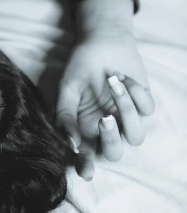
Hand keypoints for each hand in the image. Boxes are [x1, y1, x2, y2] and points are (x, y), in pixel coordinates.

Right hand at [56, 29, 154, 180]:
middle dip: (112, 140)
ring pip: (136, 135)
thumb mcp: (66, 89)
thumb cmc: (80, 65)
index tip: (87, 171)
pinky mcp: (144, 103)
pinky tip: (121, 76)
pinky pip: (146, 109)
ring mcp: (127, 116)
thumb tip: (71, 144)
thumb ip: (65, 116)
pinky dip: (135, 91)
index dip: (85, 166)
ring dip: (126, 109)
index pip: (85, 154)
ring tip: (113, 83)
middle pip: (114, 153)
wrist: (102, 40)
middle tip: (106, 119)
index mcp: (84, 127)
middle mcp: (106, 127)